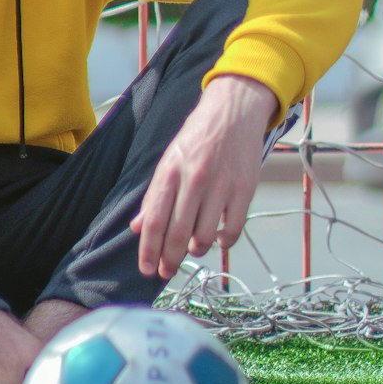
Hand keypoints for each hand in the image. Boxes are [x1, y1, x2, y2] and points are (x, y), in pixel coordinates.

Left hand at [130, 76, 277, 280]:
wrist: (233, 111)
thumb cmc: (197, 137)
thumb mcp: (168, 161)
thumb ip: (154, 195)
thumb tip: (138, 227)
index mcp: (169, 173)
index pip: (154, 221)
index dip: (148, 250)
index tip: (147, 269)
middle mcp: (193, 180)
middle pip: (177, 233)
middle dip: (170, 259)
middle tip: (167, 272)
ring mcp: (221, 185)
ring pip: (205, 235)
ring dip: (197, 249)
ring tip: (193, 248)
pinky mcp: (244, 189)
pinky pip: (233, 229)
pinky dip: (223, 242)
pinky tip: (217, 239)